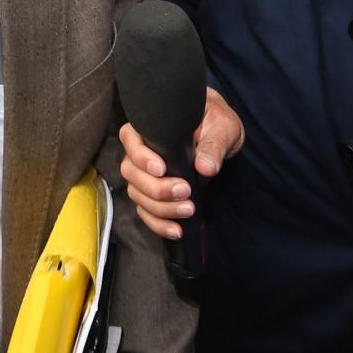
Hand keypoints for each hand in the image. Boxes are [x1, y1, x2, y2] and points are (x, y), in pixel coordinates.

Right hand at [120, 85, 244, 239]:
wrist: (218, 135)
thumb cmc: (215, 122)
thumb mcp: (222, 126)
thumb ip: (214, 144)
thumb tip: (205, 167)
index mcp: (150, 128)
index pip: (130, 139)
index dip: (141, 157)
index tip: (162, 169)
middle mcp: (141, 151)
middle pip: (132, 173)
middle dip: (156, 188)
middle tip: (185, 191)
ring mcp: (146, 175)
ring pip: (138, 195)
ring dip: (161, 208)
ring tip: (188, 209)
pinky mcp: (155, 194)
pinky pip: (147, 212)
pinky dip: (159, 224)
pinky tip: (177, 230)